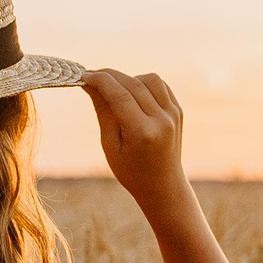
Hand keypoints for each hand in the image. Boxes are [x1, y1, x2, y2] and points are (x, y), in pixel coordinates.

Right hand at [82, 69, 190, 209]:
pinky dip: (144, 83)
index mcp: (143, 132)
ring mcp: (174, 114)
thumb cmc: (131, 171)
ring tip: (114, 89)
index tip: (83, 76)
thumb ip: (103, 111)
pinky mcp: (178, 111)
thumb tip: (90, 84)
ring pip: (149, 79)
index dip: (100, 81)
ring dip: (128, 78)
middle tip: (91, 76)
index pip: (119, 94)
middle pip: (133, 84)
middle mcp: (162, 120)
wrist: (163, 186)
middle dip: (109, 76)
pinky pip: (160, 86)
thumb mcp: (110, 145)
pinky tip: (131, 93)